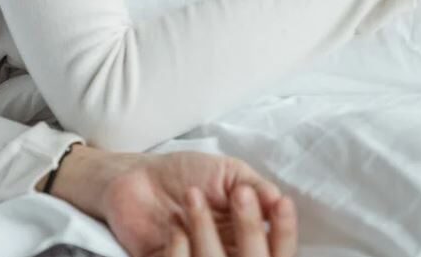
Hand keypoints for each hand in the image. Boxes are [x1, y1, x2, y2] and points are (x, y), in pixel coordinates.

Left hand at [44, 145, 294, 256]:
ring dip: (205, 229)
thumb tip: (278, 200)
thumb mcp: (227, 172)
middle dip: (250, 227)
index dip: (284, 230)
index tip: (280, 204)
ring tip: (192, 194)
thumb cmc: (185, 173)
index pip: (277, 246)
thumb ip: (255, 186)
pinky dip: (178, 247)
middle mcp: (226, 254)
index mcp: (246, 236)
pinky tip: (172, 223)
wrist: (136, 177)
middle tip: (239, 195)